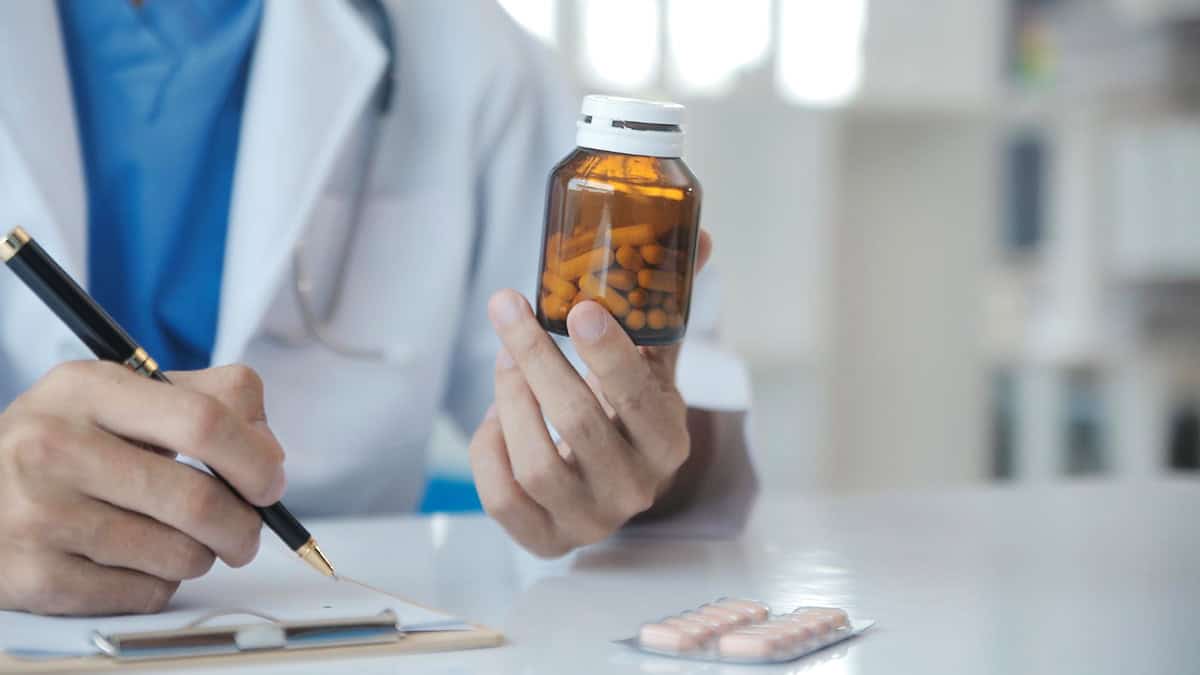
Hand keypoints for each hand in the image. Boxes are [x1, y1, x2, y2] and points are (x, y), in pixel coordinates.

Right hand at [0, 363, 284, 614]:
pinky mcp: (34, 578)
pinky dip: (162, 583)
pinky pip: (144, 593)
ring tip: (184, 541)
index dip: (255, 459)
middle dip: (244, 525)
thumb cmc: (69, 442)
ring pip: (178, 554)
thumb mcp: (120, 395)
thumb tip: (269, 455)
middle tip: (246, 532)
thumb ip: (207, 401)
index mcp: (86, 388)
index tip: (269, 483)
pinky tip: (138, 562)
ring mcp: (38, 515)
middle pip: (197, 499)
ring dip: (203, 555)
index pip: (204, 421)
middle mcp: (53, 447)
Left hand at [471, 231, 713, 556]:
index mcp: (669, 441)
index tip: (577, 306)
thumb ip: (666, 305)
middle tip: (508, 307)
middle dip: (536, 359)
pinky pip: (502, 498)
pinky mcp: (545, 538)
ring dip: (509, 399)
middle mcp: (635, 488)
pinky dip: (488, 448)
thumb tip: (702, 235)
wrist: (615, 480)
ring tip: (505, 359)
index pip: (639, 398)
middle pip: (577, 425)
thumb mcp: (653, 362)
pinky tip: (496, 416)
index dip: (607, 353)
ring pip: (536, 464)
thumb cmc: (629, 411)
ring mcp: (589, 519)